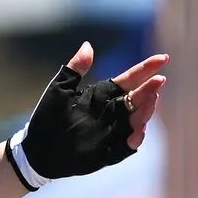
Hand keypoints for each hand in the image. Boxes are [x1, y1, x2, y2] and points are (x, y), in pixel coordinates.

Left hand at [8, 43, 166, 185]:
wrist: (35, 150)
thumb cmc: (46, 118)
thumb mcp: (58, 91)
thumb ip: (74, 70)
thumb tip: (87, 45)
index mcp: (104, 95)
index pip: (130, 79)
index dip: (145, 69)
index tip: (162, 58)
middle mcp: (112, 112)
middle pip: (137, 99)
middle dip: (149, 90)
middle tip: (158, 82)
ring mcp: (112, 131)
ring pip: (137, 120)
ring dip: (146, 111)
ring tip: (151, 101)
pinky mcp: (108, 151)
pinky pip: (126, 147)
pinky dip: (134, 140)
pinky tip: (137, 133)